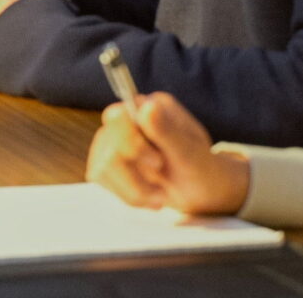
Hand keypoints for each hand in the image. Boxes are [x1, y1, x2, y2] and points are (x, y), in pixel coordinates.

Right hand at [88, 91, 249, 215]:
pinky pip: (101, 178)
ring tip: (159, 196)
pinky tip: (148, 196)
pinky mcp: (105, 160)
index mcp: (151, 107)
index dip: (132, 144)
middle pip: (108, 146)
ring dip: (134, 191)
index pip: (118, 117)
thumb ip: (168, 131)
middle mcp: (127, 119)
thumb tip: (148, 106)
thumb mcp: (191, 153)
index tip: (158, 163)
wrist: (201, 191)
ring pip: (102, 167)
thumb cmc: (201, 168)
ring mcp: (112, 139)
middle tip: (162, 187)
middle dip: (135, 176)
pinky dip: (129, 195)